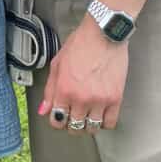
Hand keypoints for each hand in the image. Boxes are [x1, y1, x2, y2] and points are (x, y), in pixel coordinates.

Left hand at [40, 16, 128, 133]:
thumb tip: (44, 109)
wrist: (104, 33)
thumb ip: (50, 89)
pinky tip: (101, 113)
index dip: (57, 121)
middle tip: (74, 115)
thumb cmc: (81, 43)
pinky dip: (105, 122)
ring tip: (88, 114)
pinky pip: (110, 122)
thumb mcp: (58, 64)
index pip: (57, 121)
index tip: (60, 117)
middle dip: (71, 124)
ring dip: (88, 125)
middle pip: (74, 127)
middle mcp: (81, 98)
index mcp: (64, 90)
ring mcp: (99, 100)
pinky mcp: (116, 98)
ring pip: (92, 128)